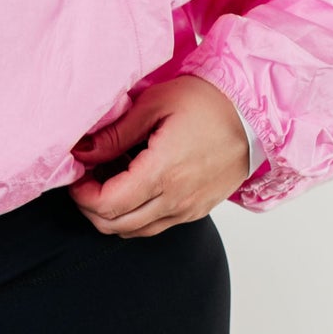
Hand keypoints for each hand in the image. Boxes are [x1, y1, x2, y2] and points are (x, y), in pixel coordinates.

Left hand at [68, 73, 251, 237]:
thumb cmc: (209, 101)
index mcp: (162, 173)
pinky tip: (136, 187)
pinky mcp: (197, 210)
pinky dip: (136, 214)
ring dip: (113, 214)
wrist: (256, 113)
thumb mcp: (155, 105)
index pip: (106, 205)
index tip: (76, 176)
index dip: (82, 195)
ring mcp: (188, 209)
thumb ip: (114, 134)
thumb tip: (82, 152)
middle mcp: (176, 200)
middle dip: (90, 207)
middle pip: (115, 225)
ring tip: (110, 182)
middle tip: (86, 181)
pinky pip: (156, 225)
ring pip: (134, 231)